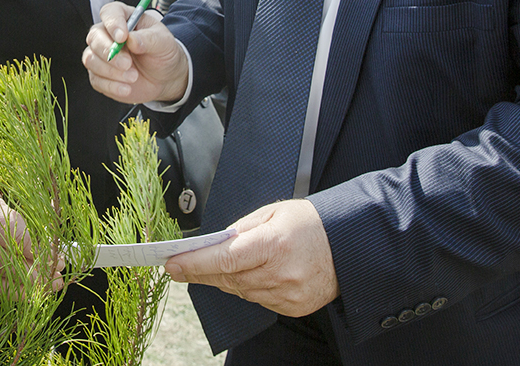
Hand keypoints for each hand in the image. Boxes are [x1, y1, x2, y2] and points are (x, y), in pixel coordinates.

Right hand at [0, 153, 61, 293]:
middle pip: (6, 264)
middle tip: (55, 280)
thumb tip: (53, 206)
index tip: (56, 258)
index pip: (17, 237)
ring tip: (39, 291)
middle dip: (35, 275)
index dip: (40, 251)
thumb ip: (22, 185)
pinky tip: (9, 289)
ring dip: (18, 290)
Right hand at [84, 1, 188, 103]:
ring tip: (133, 77)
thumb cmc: (163, 53)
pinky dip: (111, 85)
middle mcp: (108, 34)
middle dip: (109, 52)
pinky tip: (126, 88)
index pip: (109, 13)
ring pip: (91, 59)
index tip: (122, 37)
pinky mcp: (99, 75)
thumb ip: (148, 39)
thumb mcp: (163, 42)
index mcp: (124, 18)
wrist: (165, 78)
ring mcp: (101, 55)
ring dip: (111, 71)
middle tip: (128, 63)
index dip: (113, 23)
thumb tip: (131, 39)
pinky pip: (96, 79)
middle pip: (94, 37)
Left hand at [164, 199, 338, 317]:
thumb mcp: (272, 212)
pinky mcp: (293, 308)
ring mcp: (288, 294)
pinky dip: (248, 288)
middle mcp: (280, 273)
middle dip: (202, 271)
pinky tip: (251, 275)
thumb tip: (213, 244)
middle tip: (181, 265)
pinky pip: (258, 300)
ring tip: (219, 265)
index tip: (172, 264)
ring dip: (225, 279)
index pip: (224, 259)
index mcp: (273, 244)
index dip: (195, 264)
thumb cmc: (309, 223)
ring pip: (240, 292)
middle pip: (228, 279)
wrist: (347, 245)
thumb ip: (240, 229)